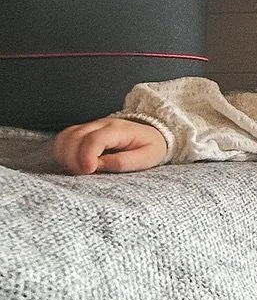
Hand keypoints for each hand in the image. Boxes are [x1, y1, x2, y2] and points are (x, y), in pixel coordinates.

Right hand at [51, 117, 167, 175]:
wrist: (152, 133)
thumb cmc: (150, 147)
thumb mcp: (146, 157)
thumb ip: (123, 162)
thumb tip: (99, 166)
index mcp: (118, 129)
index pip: (94, 139)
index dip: (86, 156)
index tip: (88, 171)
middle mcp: (100, 124)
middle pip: (74, 137)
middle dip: (72, 158)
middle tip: (82, 175)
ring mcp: (89, 127)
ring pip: (65, 137)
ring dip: (64, 156)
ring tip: (76, 171)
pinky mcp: (82, 132)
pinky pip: (63, 139)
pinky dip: (61, 153)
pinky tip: (70, 165)